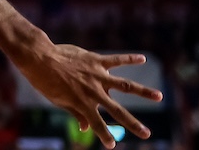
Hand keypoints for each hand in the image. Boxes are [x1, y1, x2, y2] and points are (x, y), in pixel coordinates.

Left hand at [16, 46, 161, 147]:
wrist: (39, 58)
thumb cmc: (45, 81)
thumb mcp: (57, 100)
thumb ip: (74, 113)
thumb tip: (84, 128)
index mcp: (83, 103)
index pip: (97, 124)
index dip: (104, 136)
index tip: (111, 145)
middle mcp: (94, 91)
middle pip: (117, 111)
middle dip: (133, 124)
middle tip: (147, 134)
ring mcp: (97, 76)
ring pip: (125, 85)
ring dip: (143, 91)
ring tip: (159, 96)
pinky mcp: (96, 60)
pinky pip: (116, 60)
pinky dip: (129, 58)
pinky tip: (142, 58)